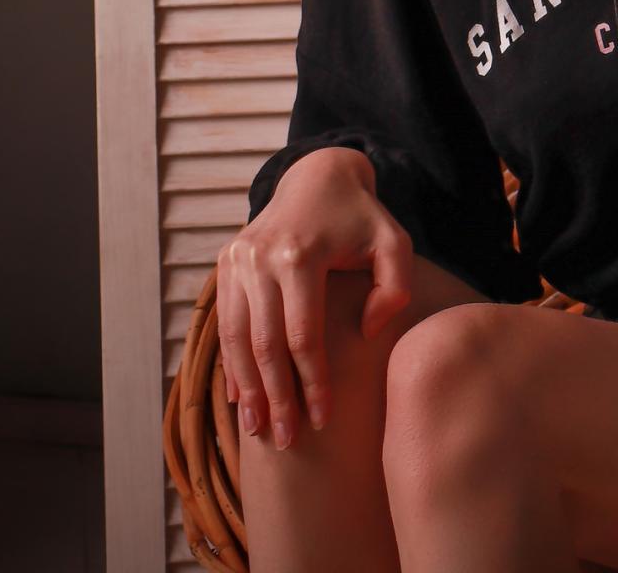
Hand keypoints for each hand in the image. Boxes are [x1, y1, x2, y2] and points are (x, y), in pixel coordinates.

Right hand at [215, 146, 415, 449]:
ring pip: (236, 338)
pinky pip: (223, 323)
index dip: (312, 382)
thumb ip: (394, 288)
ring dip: (247, 389)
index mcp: (301, 254)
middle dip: (276, 397)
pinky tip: (239, 399)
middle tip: (286, 441)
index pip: (303, 335)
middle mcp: (260, 257)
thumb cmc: (362, 219)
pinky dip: (230, 363)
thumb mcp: (395, 243)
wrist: (317, 177)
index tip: (322, 418)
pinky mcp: (225, 263)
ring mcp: (237, 259)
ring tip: (259, 431)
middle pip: (265, 343)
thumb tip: (364, 331)